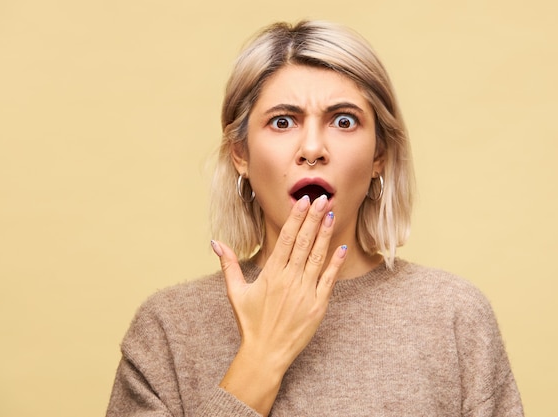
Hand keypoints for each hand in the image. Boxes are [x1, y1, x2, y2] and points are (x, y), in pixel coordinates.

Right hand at [212, 195, 346, 414]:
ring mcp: (305, 293)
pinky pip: (328, 280)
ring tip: (330, 215)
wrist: (266, 354)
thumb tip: (216, 242)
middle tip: (322, 198)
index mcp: (271, 274)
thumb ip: (229, 265)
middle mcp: (289, 280)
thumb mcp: (236, 293)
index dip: (296, 218)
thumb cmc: (250, 323)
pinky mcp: (318, 306)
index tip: (302, 201)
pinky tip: (340, 248)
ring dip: (324, 235)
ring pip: (317, 257)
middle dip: (313, 219)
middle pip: (304, 243)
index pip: (286, 239)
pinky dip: (335, 264)